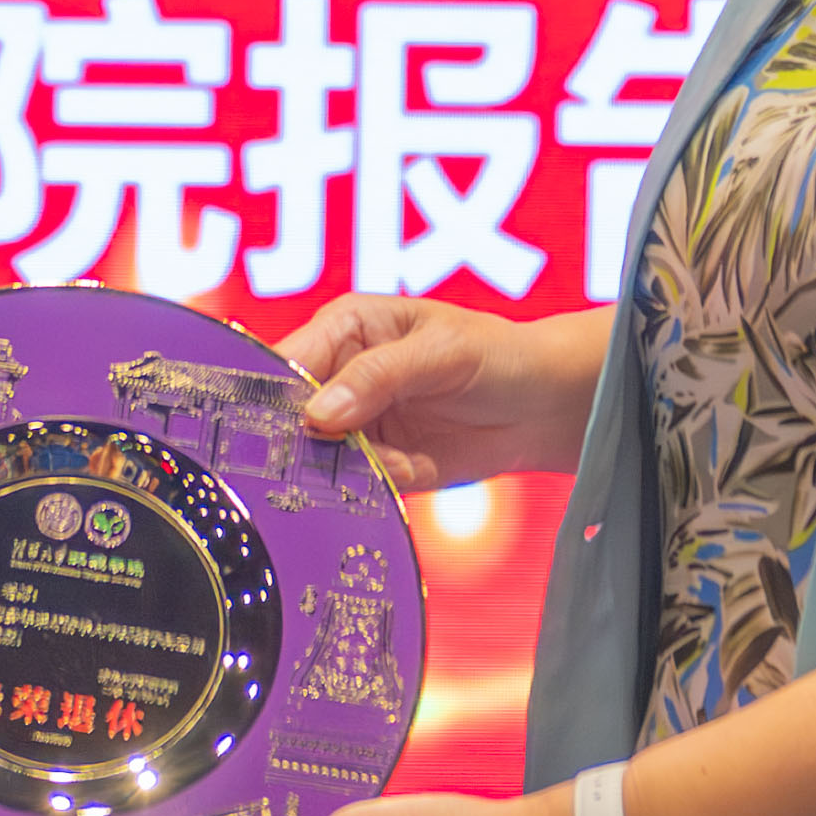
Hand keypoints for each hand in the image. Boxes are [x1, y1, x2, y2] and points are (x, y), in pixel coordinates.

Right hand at [281, 296, 607, 492]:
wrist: (544, 406)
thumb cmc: (497, 354)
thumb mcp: (440, 352)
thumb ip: (377, 377)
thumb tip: (318, 413)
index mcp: (345, 328)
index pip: (287, 358)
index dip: (270, 391)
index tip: (271, 425)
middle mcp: (341, 376)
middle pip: (291, 414)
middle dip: (301, 441)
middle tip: (324, 454)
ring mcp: (358, 424)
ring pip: (318, 456)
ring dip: (341, 469)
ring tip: (387, 460)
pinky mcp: (379, 464)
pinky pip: (355, 485)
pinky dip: (374, 487)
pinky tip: (411, 469)